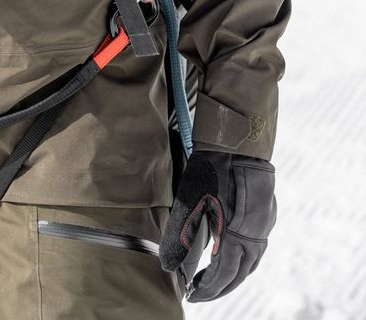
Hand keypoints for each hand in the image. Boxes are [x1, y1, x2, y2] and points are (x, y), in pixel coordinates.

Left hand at [159, 150, 276, 301]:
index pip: (223, 275)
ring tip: (214, 279)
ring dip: (233, 274)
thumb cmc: (212, 169)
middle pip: (240, 274)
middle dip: (220, 287)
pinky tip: (230, 253)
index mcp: (237, 235)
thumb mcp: (191, 202)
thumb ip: (182, 237)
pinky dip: (243, 257)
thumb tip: (170, 267)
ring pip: (251, 262)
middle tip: (201, 292)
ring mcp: (265, 225)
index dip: (207, 289)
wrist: (238, 141)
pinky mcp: (267, 214)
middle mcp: (256, 235)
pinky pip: (256, 246)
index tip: (192, 296)